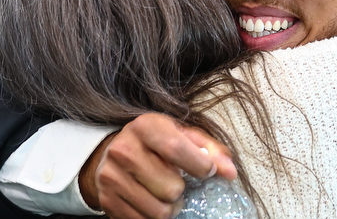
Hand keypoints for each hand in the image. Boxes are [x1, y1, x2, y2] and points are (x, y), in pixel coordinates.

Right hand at [81, 113, 235, 218]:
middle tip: (177, 182)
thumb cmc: (156, 143)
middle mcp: (123, 149)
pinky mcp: (106, 199)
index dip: (199, 166)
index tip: (207, 171)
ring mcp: (111, 176)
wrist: (112, 153)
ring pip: (159, 211)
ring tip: (166, 194)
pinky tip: (151, 201)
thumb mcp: (183, 136)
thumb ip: (210, 150)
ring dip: (170, 207)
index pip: (176, 149)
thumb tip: (230, 172)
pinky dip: (153, 217)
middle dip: (182, 190)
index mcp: (145, 126)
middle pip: (171, 188)